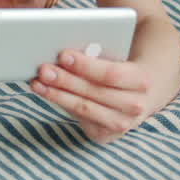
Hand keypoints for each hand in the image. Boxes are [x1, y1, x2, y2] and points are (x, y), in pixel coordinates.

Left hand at [31, 50, 151, 143]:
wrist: (140, 93)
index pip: (111, 74)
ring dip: (57, 95)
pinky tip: (45, 92)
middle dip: (66, 80)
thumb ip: (97, 49)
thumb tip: (65, 45)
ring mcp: (121, 123)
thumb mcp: (117, 54)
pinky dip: (60, 104)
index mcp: (142, 80)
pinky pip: (79, 118)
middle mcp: (135, 106)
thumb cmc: (121, 65)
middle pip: (94, 92)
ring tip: (37, 82)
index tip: (63, 55)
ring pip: (83, 108)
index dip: (85, 65)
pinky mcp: (105, 134)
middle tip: (43, 69)